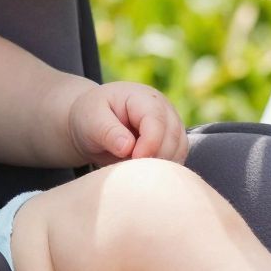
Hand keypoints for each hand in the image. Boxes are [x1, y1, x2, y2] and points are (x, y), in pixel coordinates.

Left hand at [66, 81, 187, 166]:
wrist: (93, 124)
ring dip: (160, 165)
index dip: (149, 143)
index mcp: (142, 97)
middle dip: (154, 157)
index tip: (133, 159)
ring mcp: (170, 124)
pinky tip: (144, 172)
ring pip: (179, 149)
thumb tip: (127, 147)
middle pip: (173, 136)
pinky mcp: (172, 141)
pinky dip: (164, 168)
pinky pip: (177, 158)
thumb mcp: (91, 120)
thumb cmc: (91, 118)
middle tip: (131, 169)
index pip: (156, 121)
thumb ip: (108, 132)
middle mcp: (163, 108)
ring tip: (134, 169)